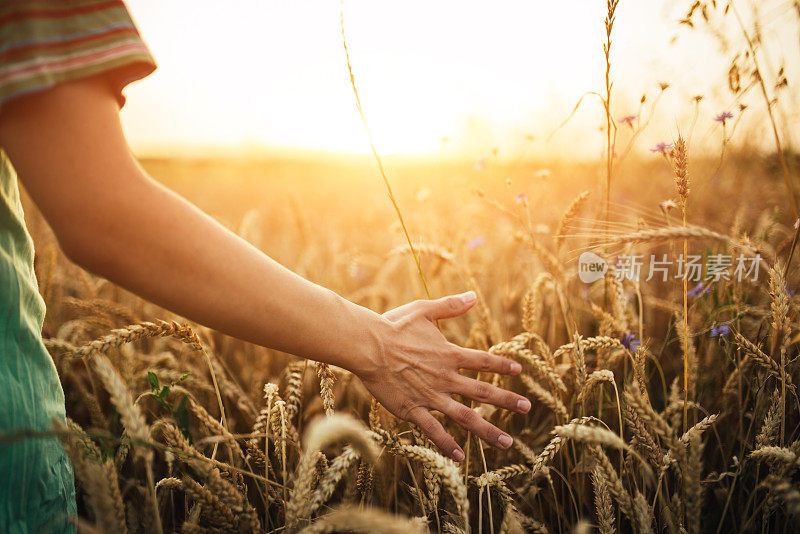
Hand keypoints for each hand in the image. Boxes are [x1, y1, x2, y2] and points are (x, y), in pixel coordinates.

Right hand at [355, 291, 530, 460]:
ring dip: (487, 430)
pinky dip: (446, 444)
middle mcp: (445, 377)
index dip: (501, 366)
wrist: (367, 346)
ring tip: (506, 442)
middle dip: (507, 401)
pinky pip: (433, 430)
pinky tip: (458, 456)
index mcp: (449, 354)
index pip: (483, 361)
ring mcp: (430, 396)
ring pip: (465, 417)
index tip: (517, 371)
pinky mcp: (412, 409)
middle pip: (482, 392)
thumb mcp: (424, 310)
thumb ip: (450, 305)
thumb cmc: (393, 326)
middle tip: (527, 408)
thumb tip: (473, 295)